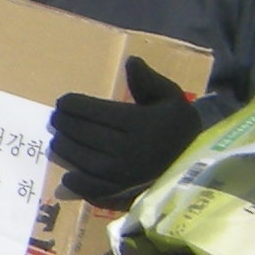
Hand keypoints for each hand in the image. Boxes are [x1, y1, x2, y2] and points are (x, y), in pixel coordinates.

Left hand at [48, 59, 219, 209]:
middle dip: (65, 125)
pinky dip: (77, 184)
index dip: (73, 105)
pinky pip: (94, 189)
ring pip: (84, 160)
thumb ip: (147, 80)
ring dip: (65, 149)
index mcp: (140, 122)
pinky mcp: (124, 193)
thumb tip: (130, 61)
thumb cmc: (179, 125)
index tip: (62, 102)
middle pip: (85, 135)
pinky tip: (68, 175)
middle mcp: (130, 149)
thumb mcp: (170, 97)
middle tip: (55, 119)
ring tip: (57, 140)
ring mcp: (125, 174)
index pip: (95, 111)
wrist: (199, 162)